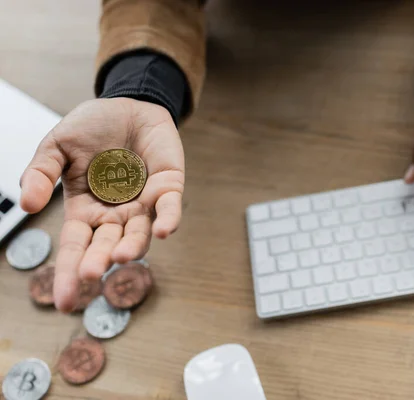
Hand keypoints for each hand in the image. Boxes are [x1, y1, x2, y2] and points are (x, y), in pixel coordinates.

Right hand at [20, 98, 184, 311]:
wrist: (126, 103)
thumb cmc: (91, 128)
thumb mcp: (56, 147)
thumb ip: (41, 173)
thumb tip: (29, 204)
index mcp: (85, 209)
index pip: (76, 246)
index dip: (70, 271)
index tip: (64, 302)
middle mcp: (115, 213)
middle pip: (106, 245)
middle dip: (98, 261)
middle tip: (90, 276)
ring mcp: (143, 203)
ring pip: (139, 233)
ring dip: (132, 245)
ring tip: (121, 255)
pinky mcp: (168, 188)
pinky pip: (169, 208)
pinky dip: (167, 219)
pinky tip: (162, 231)